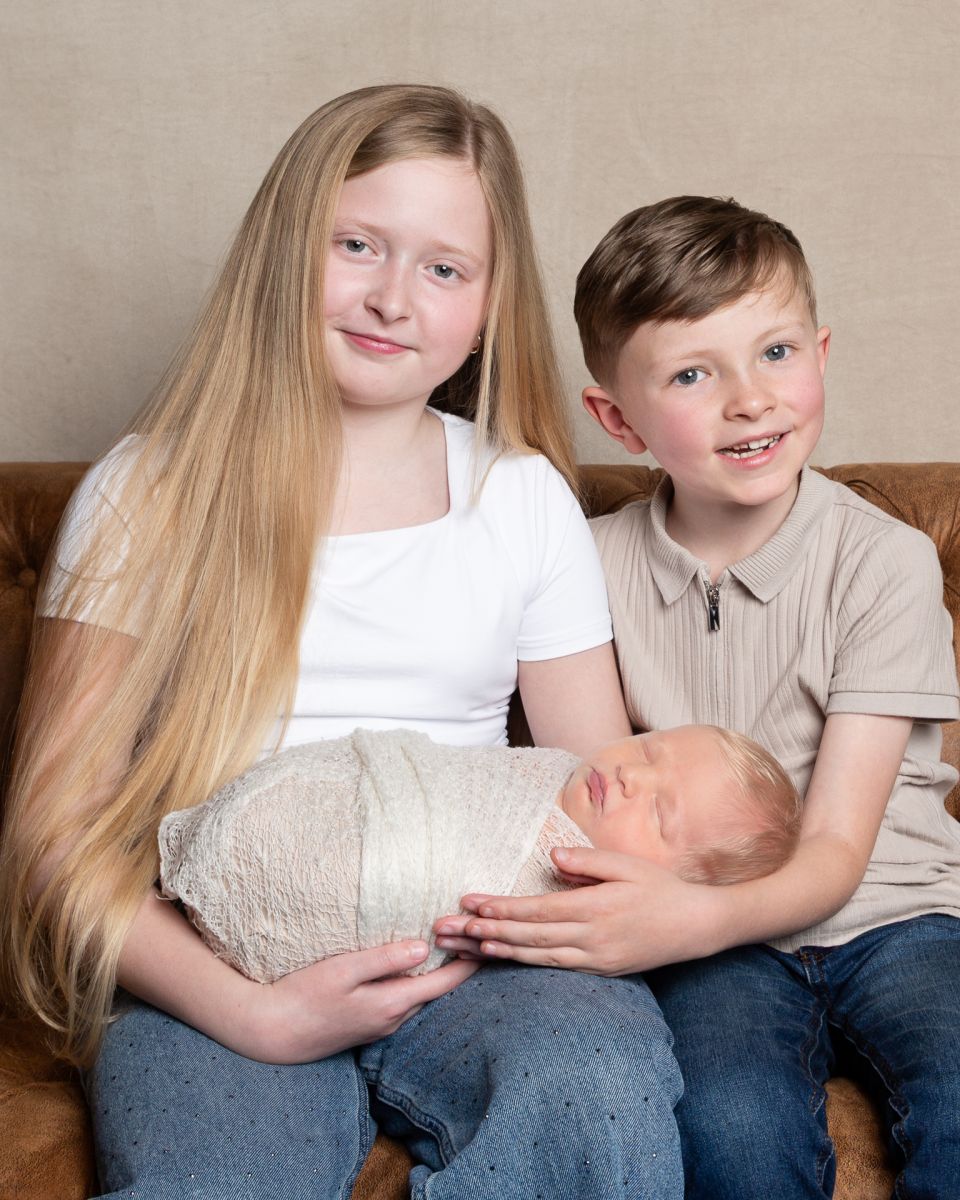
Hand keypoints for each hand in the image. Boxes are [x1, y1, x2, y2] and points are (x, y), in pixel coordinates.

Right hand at [238, 940, 477, 1063]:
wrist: (274, 1033)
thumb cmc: (305, 996)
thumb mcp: (344, 970)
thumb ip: (385, 959)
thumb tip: (423, 947)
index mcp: (392, 1004)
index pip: (444, 982)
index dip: (467, 960)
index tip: (485, 937)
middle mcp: (393, 1019)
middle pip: (437, 990)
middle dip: (456, 962)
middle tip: (472, 932)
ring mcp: (381, 1025)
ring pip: (421, 996)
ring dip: (436, 971)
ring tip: (450, 942)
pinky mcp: (368, 1024)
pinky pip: (404, 1000)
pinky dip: (416, 980)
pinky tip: (414, 964)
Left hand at [436, 846, 723, 974]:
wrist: (697, 926)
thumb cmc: (661, 887)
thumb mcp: (627, 864)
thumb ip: (587, 861)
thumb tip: (550, 856)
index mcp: (594, 908)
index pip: (536, 910)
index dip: (501, 908)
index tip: (470, 903)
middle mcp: (590, 938)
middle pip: (527, 936)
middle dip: (484, 931)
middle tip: (448, 927)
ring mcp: (595, 959)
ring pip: (536, 957)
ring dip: (497, 950)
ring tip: (464, 945)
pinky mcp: (600, 970)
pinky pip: (554, 968)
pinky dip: (525, 963)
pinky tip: (503, 957)